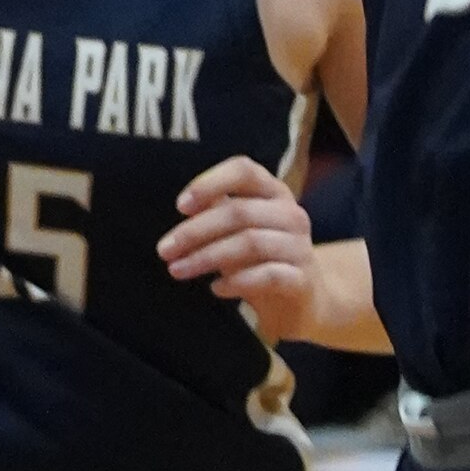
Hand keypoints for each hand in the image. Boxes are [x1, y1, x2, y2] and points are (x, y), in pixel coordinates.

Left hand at [158, 156, 318, 340]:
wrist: (304, 300)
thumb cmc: (259, 258)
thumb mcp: (237, 230)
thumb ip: (217, 211)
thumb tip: (184, 206)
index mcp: (274, 192)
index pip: (244, 171)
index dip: (210, 183)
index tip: (180, 206)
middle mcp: (292, 214)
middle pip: (238, 212)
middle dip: (195, 231)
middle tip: (165, 250)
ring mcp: (301, 247)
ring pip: (250, 243)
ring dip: (206, 257)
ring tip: (177, 270)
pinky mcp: (303, 280)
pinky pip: (268, 276)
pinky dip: (237, 282)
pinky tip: (215, 288)